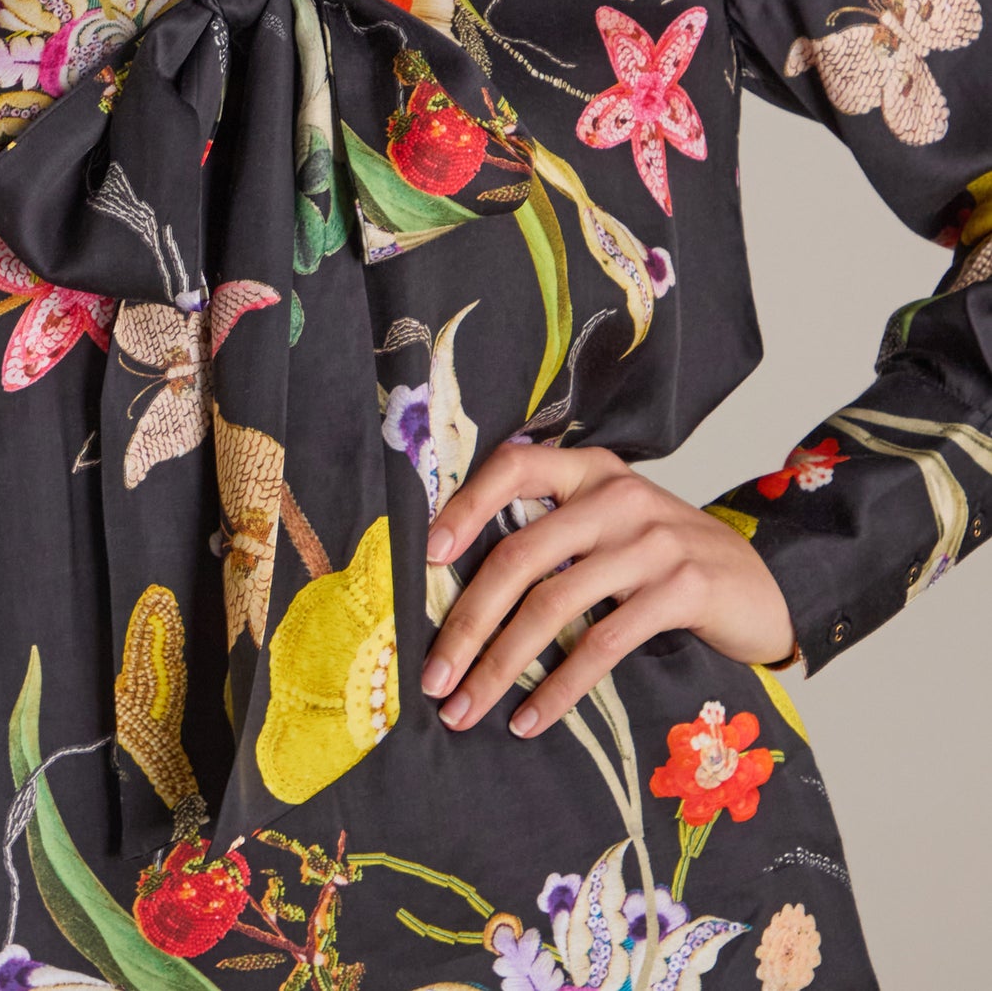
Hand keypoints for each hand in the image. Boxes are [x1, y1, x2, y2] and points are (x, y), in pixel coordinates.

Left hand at [419, 438, 796, 737]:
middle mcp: (617, 495)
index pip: (513, 467)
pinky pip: (603, 644)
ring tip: (467, 709)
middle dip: (468, 621)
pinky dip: (559, 688)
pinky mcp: (681, 590)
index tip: (428, 556)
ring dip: (501, 665)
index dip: (465, 506)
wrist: (760, 586)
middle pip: (520, 553)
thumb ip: (555, 532)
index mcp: (591, 471)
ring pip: (553, 604)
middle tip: (433, 676)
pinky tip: (531, 719)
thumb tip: (462, 583)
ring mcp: (652, 541)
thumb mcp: (612, 526)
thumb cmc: (666, 560)